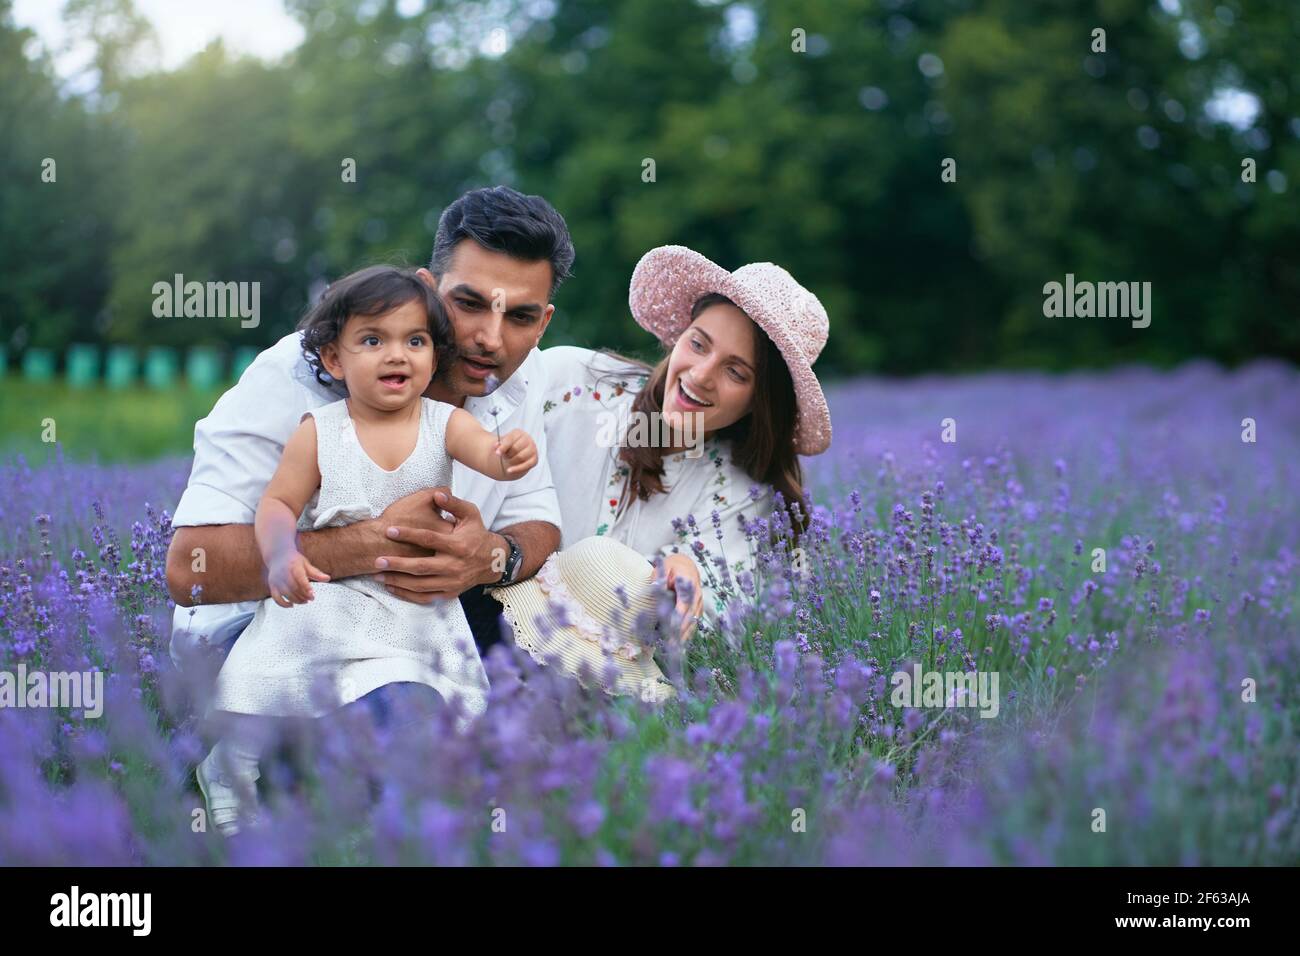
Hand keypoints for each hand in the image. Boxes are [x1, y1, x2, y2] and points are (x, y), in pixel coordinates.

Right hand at [268, 551, 328, 606]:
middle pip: (293, 587)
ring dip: (296, 600)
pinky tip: (291, 605)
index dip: (306, 587)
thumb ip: (316, 573)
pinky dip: (283, 604)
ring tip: (305, 601)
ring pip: (286, 593)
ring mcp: (277, 580)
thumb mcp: (306, 564)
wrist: (278, 556)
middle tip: (311, 598)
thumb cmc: (294, 561)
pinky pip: (276, 598)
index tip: (312, 594)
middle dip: (303, 595)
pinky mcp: (272, 586)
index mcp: (293, 566)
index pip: (300, 577)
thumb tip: (328, 578)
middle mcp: (283, 573)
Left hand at [375, 488, 498, 603]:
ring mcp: (452, 582)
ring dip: (398, 581)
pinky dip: (407, 595)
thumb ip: (454, 504)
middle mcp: (454, 566)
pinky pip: (425, 598)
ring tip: (378, 575)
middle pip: (421, 567)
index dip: (408, 534)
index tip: (389, 530)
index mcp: (458, 545)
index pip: (429, 539)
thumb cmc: (477, 534)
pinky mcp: (449, 593)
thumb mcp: (471, 515)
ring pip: (420, 585)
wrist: (494, 561)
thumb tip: (438, 494)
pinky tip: (392, 587)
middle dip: (398, 564)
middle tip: (378, 561)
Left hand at [494, 428, 536, 478]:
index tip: (497, 453)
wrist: (517, 454)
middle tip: (504, 456)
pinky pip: (526, 465)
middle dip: (507, 454)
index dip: (503, 447)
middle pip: (515, 449)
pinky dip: (516, 469)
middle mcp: (528, 440)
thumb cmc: (509, 447)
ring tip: (508, 460)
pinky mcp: (535, 460)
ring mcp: (533, 450)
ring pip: (520, 457)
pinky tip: (509, 470)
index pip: (510, 439)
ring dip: (511, 461)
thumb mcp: (503, 444)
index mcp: (519, 433)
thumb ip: (499, 444)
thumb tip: (496, 446)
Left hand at [658, 553, 703, 639]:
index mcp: (689, 584)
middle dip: (681, 632)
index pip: (684, 603)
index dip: (679, 617)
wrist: (686, 565)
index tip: (672, 629)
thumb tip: (657, 587)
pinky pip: (694, 623)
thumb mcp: (664, 567)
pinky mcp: (698, 609)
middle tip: (670, 646)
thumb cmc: (671, 567)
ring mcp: (699, 603)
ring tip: (675, 650)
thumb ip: (660, 578)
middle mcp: (697, 595)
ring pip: (693, 622)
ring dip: (685, 636)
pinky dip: (687, 633)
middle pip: (690, 616)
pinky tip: (680, 644)